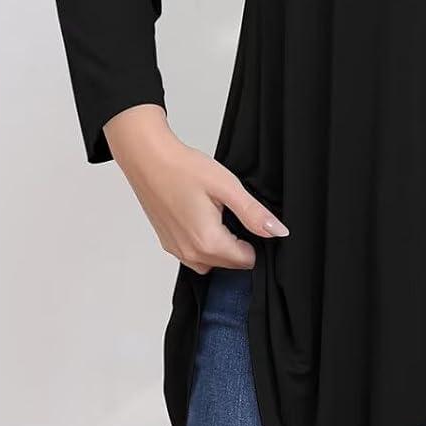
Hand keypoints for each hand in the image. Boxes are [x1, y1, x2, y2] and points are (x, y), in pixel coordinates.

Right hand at [102, 104, 289, 272]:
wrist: (148, 160)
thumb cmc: (183, 169)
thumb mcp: (227, 186)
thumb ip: (253, 214)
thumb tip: (278, 232)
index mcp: (207, 242)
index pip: (246, 261)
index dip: (256, 241)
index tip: (250, 219)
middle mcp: (190, 253)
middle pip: (229, 264)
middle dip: (239, 245)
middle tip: (234, 212)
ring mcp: (176, 250)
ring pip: (211, 262)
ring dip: (221, 247)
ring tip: (220, 215)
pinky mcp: (167, 243)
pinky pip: (193, 256)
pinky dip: (204, 244)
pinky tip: (203, 218)